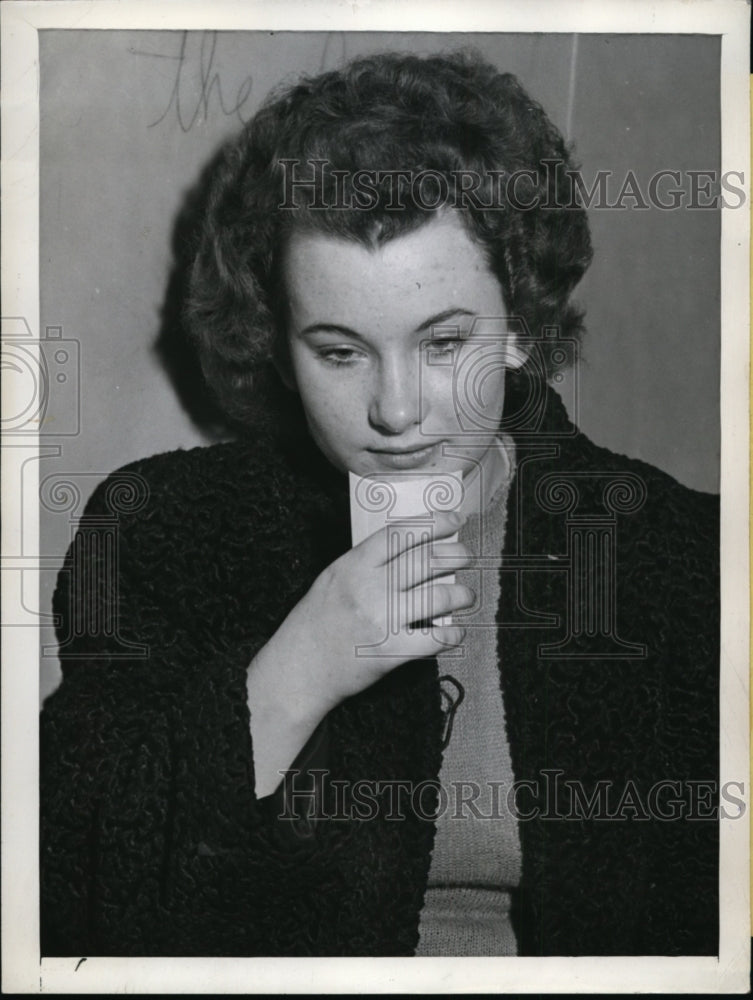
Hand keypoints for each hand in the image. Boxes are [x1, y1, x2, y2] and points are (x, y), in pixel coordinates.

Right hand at [247, 510, 472, 793]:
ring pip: (437, 597)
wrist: (299, 669)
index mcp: (353, 566)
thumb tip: (411, 548)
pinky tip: (455, 632)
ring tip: (466, 595)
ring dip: (461, 594)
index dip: (433, 523)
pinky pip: (433, 639)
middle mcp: (368, 588)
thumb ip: (366, 563)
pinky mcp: (390, 651)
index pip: (400, 534)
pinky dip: (451, 635)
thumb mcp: (333, 578)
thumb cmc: (316, 622)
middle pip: (425, 562)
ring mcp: (381, 620)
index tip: (454, 520)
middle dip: (456, 556)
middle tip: (466, 557)